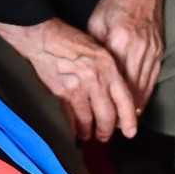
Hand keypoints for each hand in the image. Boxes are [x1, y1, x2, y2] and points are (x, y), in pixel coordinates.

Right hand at [0, 18, 135, 141]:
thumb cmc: (70, 41)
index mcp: (108, 66)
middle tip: (104, 136)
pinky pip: (70, 115)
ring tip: (88, 135)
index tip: (130, 132)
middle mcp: (95, 78)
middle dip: (106, 130)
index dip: (128, 119)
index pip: (124, 99)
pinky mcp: (61, 92)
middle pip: (106, 114)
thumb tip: (114, 97)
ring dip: (88, 131)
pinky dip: (73, 125)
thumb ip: (109, 73)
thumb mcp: (99, 51)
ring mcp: (78, 86)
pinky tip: (75, 128)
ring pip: (87, 118)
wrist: (44, 37)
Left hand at [84, 0, 167, 131]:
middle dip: (121, 112)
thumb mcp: (95, 22)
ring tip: (123, 125)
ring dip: (134, 108)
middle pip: (130, 90)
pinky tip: (138, 106)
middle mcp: (138, 50)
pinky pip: (153, 80)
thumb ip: (94, 48)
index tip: (98, 115)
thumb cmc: (115, 2)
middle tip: (110, 129)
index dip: (107, 101)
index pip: (114, 80)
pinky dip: (145, 94)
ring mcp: (152, 52)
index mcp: (120, 42)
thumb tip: (87, 71)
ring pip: (144, 88)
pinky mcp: (160, 52)